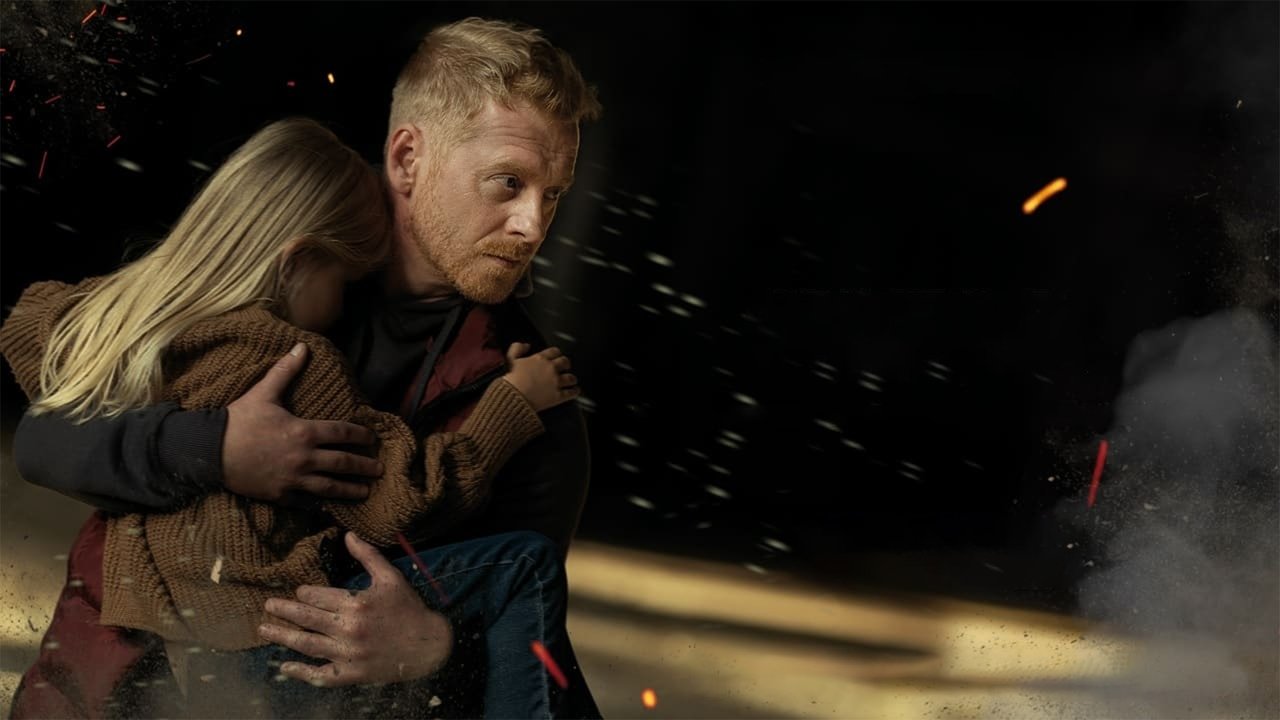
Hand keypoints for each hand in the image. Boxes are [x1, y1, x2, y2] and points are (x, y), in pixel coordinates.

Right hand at [223, 343, 381, 503]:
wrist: (208, 453)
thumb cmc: (238, 421)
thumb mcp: (263, 393)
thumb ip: (285, 371)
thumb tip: (302, 347)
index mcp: (304, 432)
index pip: (342, 433)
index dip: (361, 435)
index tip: (372, 438)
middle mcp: (304, 458)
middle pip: (343, 463)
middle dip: (364, 466)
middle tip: (380, 469)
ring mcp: (293, 480)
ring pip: (330, 487)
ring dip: (351, 489)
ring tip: (366, 492)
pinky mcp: (281, 496)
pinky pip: (308, 503)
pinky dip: (323, 505)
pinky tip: (334, 506)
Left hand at [258, 532, 453, 686]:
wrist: (428, 646)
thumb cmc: (409, 609)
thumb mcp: (391, 577)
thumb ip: (368, 555)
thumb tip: (347, 535)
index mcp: (357, 603)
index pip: (319, 597)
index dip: (305, 594)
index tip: (299, 593)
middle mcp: (349, 629)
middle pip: (307, 619)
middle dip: (284, 610)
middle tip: (268, 605)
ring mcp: (348, 654)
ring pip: (307, 644)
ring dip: (283, 636)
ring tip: (264, 629)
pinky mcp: (351, 674)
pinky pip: (320, 675)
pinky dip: (301, 672)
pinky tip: (285, 667)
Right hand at [500, 342, 579, 411]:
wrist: (513, 396)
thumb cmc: (511, 380)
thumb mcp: (510, 359)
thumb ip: (517, 348)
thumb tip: (526, 345)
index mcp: (540, 359)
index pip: (554, 351)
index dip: (556, 354)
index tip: (556, 356)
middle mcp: (551, 369)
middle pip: (565, 362)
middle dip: (566, 364)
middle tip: (565, 367)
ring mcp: (556, 382)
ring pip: (571, 378)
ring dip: (571, 379)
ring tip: (571, 380)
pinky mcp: (558, 396)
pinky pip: (571, 393)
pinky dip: (574, 391)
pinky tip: (575, 391)